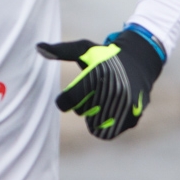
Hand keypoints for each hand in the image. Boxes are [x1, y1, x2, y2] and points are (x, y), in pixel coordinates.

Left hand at [37, 26, 163, 139]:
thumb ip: (61, 51)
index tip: (67, 96)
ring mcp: (125, 105)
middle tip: (92, 93)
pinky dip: (106, 125)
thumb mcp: (84, 49)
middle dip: (82, 105)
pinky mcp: (133, 116)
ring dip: (93, 117)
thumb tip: (38, 47)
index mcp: (98, 74)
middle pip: (81, 113)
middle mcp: (113, 89)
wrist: (141, 60)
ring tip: (100, 102)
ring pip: (95, 126)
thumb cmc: (106, 56)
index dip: (64, 101)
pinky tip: (109, 110)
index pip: (68, 101)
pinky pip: (110, 132)